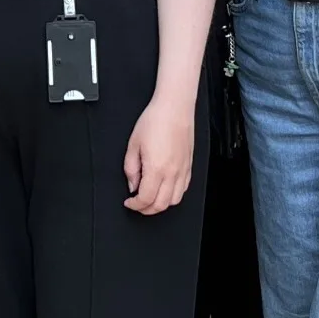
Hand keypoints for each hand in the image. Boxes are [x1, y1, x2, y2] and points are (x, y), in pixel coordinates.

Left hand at [123, 93, 193, 214]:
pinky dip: (173, 195)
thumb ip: (131, 168)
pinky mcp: (189, 165)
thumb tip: (132, 184)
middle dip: (147, 209)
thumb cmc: (155, 120)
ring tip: (150, 199)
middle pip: (161, 205)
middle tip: (137, 204)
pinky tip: (165, 189)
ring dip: (161, 204)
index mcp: (156, 169)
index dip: (135, 205)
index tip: (129, 202)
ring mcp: (183, 170)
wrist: (174, 108)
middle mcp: (172, 173)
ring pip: (174, 200)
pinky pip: (184, 189)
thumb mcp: (134, 144)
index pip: (145, 199)